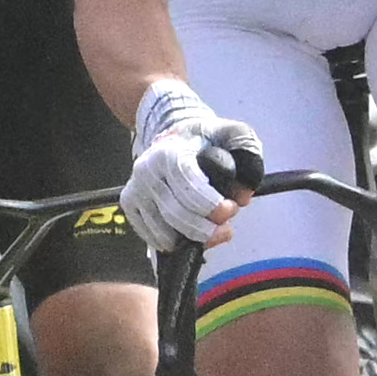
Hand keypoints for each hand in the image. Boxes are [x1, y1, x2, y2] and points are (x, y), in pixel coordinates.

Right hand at [122, 78, 256, 251]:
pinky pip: (152, 238)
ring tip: (209, 227)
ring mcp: (135, 189)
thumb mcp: (232, 132)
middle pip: (175, 215)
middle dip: (206, 229)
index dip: (211, 205)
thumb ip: (247, 153)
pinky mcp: (129, 204)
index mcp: (169, 153)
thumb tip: (243, 195)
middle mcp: (146, 171)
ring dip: (192, 239)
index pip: (187, 187)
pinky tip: (190, 232)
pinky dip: (176, 242)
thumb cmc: (204, 138)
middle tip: (225, 227)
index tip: (231, 209)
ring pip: (164, 232)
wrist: (172, 132)